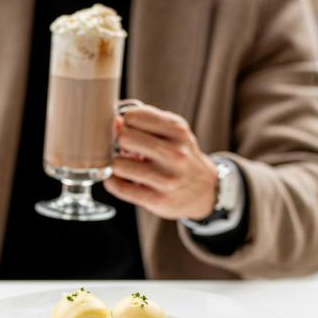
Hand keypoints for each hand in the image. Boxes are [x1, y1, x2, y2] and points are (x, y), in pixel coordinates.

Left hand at [105, 104, 217, 219]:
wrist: (205, 190)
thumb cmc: (181, 157)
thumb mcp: (174, 132)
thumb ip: (147, 121)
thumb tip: (116, 123)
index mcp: (178, 131)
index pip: (133, 117)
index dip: (126, 123)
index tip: (131, 131)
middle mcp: (175, 154)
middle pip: (124, 138)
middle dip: (120, 143)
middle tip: (127, 149)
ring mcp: (167, 179)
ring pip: (119, 164)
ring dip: (117, 164)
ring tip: (126, 166)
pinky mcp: (158, 200)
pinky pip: (121, 187)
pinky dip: (113, 182)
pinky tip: (119, 179)